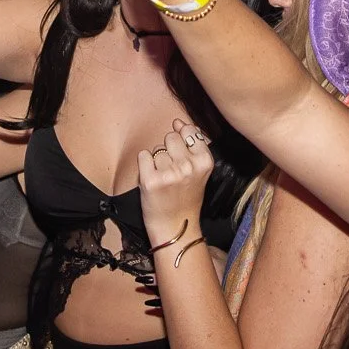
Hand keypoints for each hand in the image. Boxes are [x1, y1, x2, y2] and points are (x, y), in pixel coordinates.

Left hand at [137, 121, 214, 246]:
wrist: (176, 226)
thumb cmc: (187, 197)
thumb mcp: (199, 170)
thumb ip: (193, 144)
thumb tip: (178, 121)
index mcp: (204, 162)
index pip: (189, 132)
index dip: (182, 142)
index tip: (181, 156)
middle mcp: (188, 166)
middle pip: (170, 137)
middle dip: (168, 151)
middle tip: (171, 171)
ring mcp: (169, 173)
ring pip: (157, 149)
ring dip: (157, 161)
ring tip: (164, 179)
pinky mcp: (151, 180)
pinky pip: (143, 156)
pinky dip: (144, 166)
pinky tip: (152, 179)